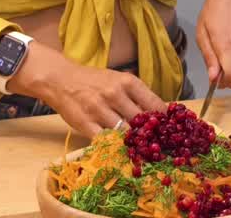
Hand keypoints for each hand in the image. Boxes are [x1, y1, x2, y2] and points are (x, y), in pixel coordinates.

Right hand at [4, 42, 164, 137]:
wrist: (61, 79)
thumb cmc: (94, 81)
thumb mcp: (118, 80)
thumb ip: (136, 96)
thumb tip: (160, 114)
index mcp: (128, 82)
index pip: (155, 105)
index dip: (165, 121)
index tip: (169, 131)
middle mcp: (115, 94)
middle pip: (142, 122)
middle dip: (151, 136)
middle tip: (157, 145)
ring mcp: (99, 109)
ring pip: (125, 134)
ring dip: (133, 144)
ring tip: (139, 150)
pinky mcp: (85, 123)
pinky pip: (105, 141)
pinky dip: (114, 148)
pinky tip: (119, 151)